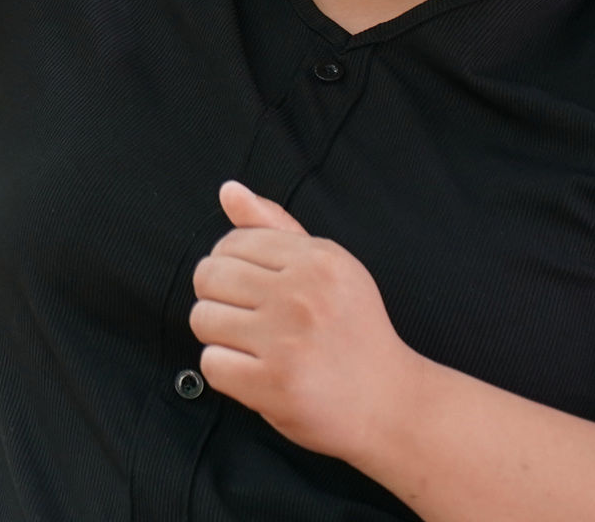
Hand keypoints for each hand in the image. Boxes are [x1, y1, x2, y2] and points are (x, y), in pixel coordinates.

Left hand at [188, 180, 433, 464]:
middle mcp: (303, 295)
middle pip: (208, 277)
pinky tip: (256, 373)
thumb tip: (228, 189)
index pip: (231, 243)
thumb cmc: (354, 332)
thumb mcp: (328, 269)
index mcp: (318, 260)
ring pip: (202, 319)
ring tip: (254, 346)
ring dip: (219, 336)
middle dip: (218, 298)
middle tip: (250, 319)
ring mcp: (287, 342)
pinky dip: (226, 371)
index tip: (255, 290)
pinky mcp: (274, 385)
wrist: (392, 404)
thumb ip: (275, 227)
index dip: (232, 267)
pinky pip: (210, 363)